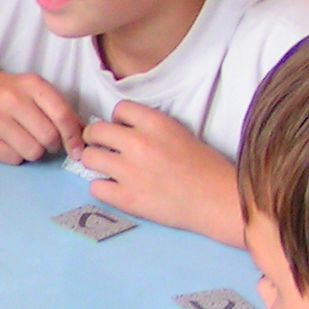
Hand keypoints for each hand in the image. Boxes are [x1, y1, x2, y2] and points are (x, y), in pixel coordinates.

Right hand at [0, 65, 83, 163]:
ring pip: (32, 151)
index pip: (62, 115)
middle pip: (49, 137)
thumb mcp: (34, 90)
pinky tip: (7, 143)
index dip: (73, 137)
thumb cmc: (7, 92)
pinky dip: (15, 156)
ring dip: (33, 152)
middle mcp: (11, 99)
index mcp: (31, 85)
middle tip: (44, 142)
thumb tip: (83, 134)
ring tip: (24, 141)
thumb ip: (59, 109)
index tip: (76, 151)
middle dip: (51, 145)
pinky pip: (12, 159)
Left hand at [82, 101, 243, 245]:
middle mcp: (139, 143)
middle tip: (105, 148)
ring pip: (89, 157)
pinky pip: (95, 187)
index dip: (118, 120)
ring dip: (96, 162)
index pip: (118, 108)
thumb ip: (150, 128)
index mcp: (155, 123)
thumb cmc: (206, 168)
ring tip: (107, 168)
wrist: (219, 200)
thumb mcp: (179, 132)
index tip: (123, 131)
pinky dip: (102, 188)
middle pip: (95, 130)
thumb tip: (122, 129)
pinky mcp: (127, 198)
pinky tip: (115, 189)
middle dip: (97, 139)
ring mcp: (130, 171)